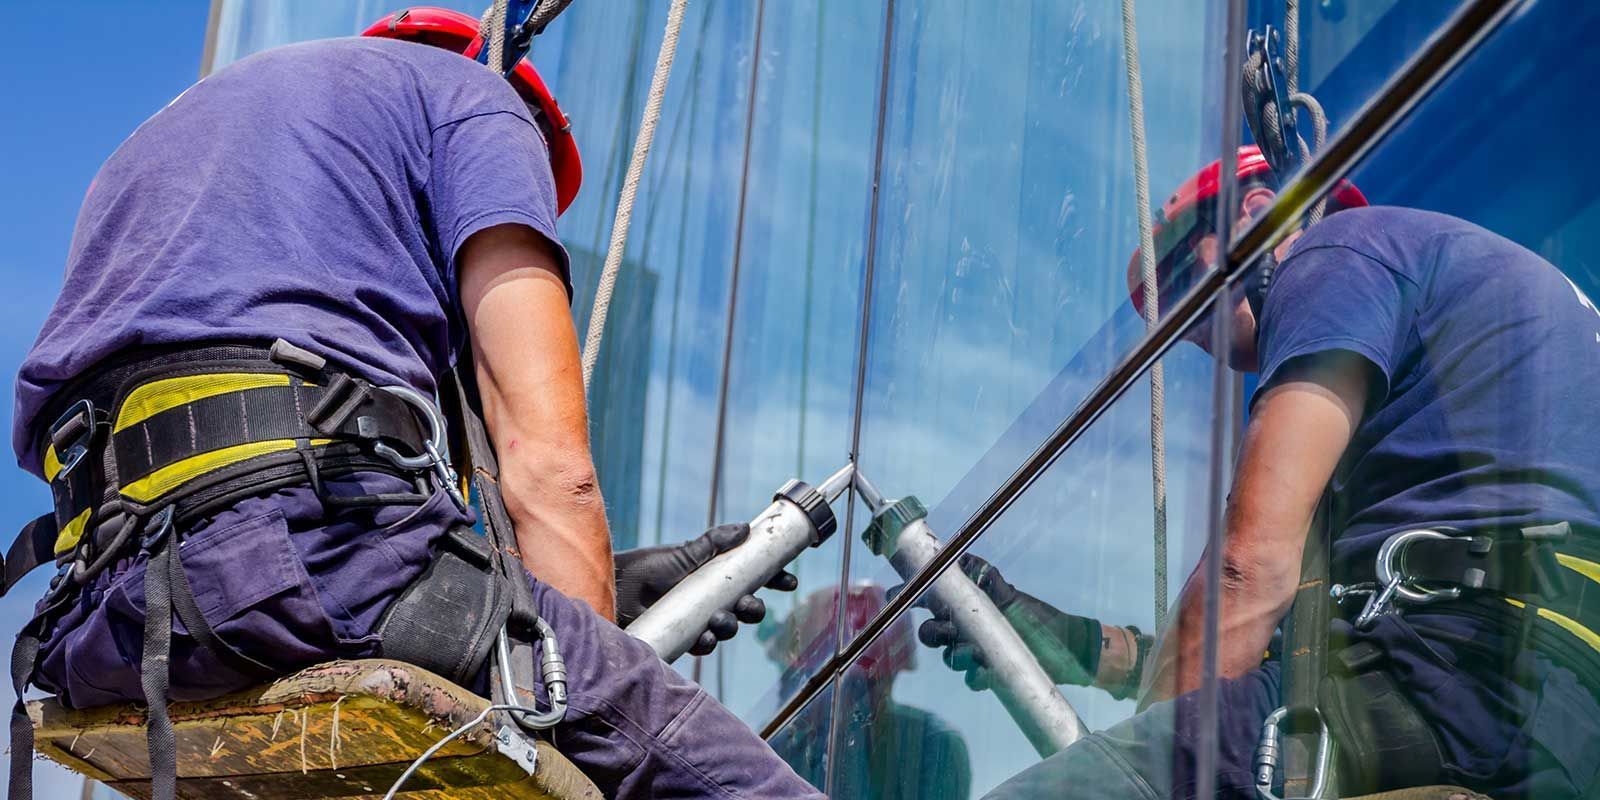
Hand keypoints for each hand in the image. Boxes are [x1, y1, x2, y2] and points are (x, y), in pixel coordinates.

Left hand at [614, 523, 798, 655]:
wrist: (614, 588)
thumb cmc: (645, 568)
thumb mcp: (682, 553)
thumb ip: (713, 542)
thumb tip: (745, 528)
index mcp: (716, 576)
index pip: (753, 579)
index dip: (774, 581)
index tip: (789, 582)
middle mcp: (711, 599)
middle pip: (746, 608)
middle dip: (755, 608)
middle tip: (749, 604)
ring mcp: (698, 619)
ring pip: (728, 628)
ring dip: (731, 625)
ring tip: (720, 617)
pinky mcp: (682, 638)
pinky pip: (704, 645)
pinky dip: (708, 642)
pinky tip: (705, 637)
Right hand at [915, 554, 1100, 689]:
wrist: (1068, 648)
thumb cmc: (1039, 618)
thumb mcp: (1013, 597)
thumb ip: (988, 579)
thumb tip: (962, 557)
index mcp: (966, 606)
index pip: (929, 599)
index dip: (909, 596)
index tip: (895, 596)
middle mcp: (966, 628)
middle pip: (931, 632)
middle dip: (933, 633)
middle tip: (950, 631)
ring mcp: (974, 652)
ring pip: (949, 657)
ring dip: (957, 656)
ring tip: (976, 654)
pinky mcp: (987, 673)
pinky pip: (970, 679)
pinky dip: (976, 678)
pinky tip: (986, 674)